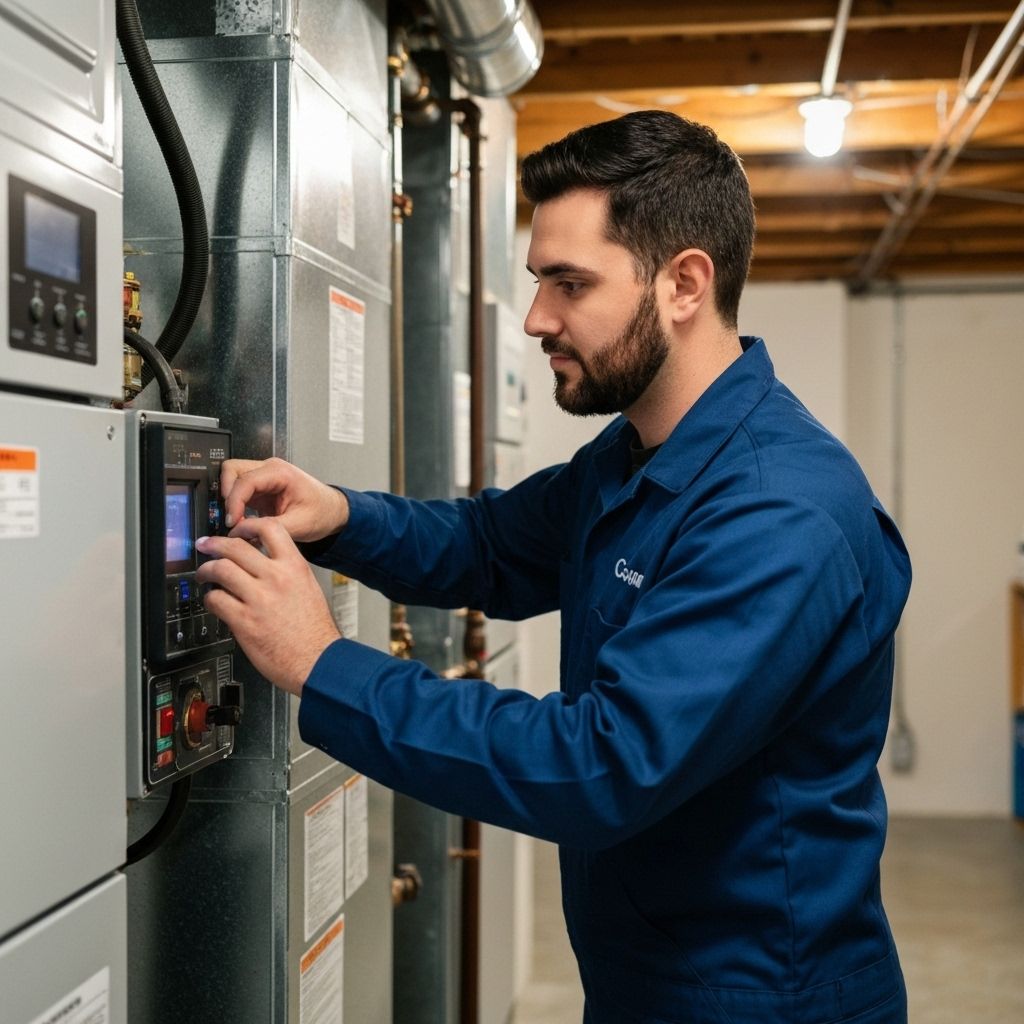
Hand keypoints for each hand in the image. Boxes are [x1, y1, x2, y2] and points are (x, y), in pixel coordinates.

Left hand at [196, 517, 340, 694]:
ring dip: (206, 570)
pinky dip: (210, 599)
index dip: (247, 526)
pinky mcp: (243, 621)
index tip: (236, 531)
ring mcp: (258, 599)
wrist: (318, 661)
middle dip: (214, 544)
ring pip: (220, 569)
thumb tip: (261, 565)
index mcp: (295, 567)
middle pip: (235, 546)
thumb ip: (285, 573)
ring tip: (203, 574)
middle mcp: (276, 578)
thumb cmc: (315, 631)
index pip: (269, 528)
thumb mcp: (308, 589)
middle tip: (206, 546)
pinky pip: (216, 600)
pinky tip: (213, 602)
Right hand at [221, 457, 349, 541]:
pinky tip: (242, 523)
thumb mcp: (299, 525)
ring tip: (237, 522)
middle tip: (231, 518)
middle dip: (226, 495)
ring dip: (230, 500)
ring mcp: (264, 478)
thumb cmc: (322, 512)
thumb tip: (242, 533)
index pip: (245, 480)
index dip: (234, 501)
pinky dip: (235, 506)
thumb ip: (269, 528)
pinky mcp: (261, 489)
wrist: (333, 512)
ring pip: (232, 479)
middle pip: (231, 470)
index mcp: (281, 473)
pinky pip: (238, 492)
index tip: (233, 521)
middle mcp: (270, 470)